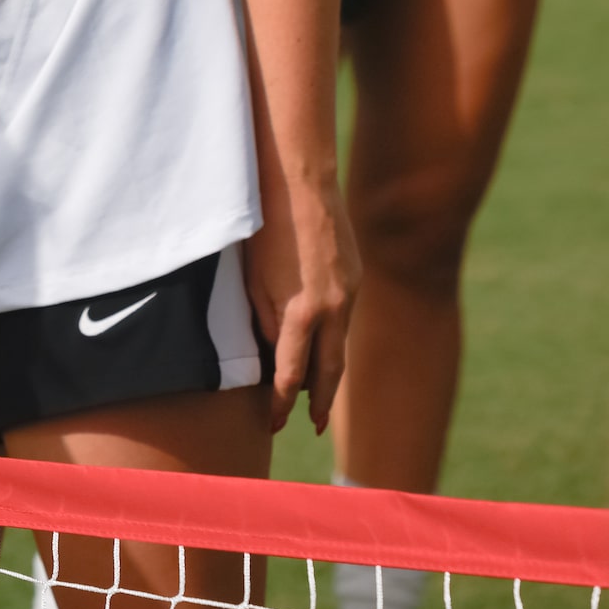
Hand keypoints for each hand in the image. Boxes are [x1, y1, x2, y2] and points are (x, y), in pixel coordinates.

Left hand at [244, 175, 356, 432]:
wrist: (300, 182)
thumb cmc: (263, 227)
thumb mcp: (252, 280)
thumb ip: (266, 322)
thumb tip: (274, 356)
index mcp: (303, 311)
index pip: (293, 373)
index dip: (282, 401)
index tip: (274, 422)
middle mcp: (334, 308)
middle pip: (329, 370)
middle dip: (317, 401)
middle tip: (306, 425)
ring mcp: (350, 293)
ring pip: (340, 345)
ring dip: (328, 373)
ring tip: (315, 396)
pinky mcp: (356, 278)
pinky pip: (345, 319)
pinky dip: (333, 339)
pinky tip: (323, 347)